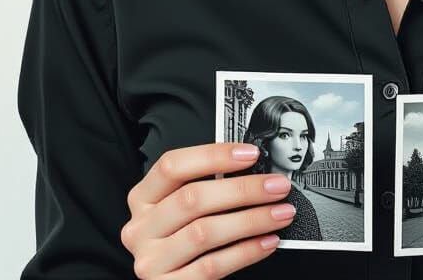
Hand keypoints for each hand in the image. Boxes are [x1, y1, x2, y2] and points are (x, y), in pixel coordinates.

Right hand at [120, 142, 295, 277]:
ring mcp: (151, 260)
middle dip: (243, 189)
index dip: (214, 155)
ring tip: (281, 213)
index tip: (251, 154)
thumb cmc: (181, 234)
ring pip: (205, 232)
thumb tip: (254, 168)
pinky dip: (246, 252)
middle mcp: (141, 228)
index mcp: (142, 197)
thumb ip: (206, 185)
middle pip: (193, 198)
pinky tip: (267, 241)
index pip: (172, 165)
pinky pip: (212, 267)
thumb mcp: (181, 206)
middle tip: (278, 185)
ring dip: (251, 220)